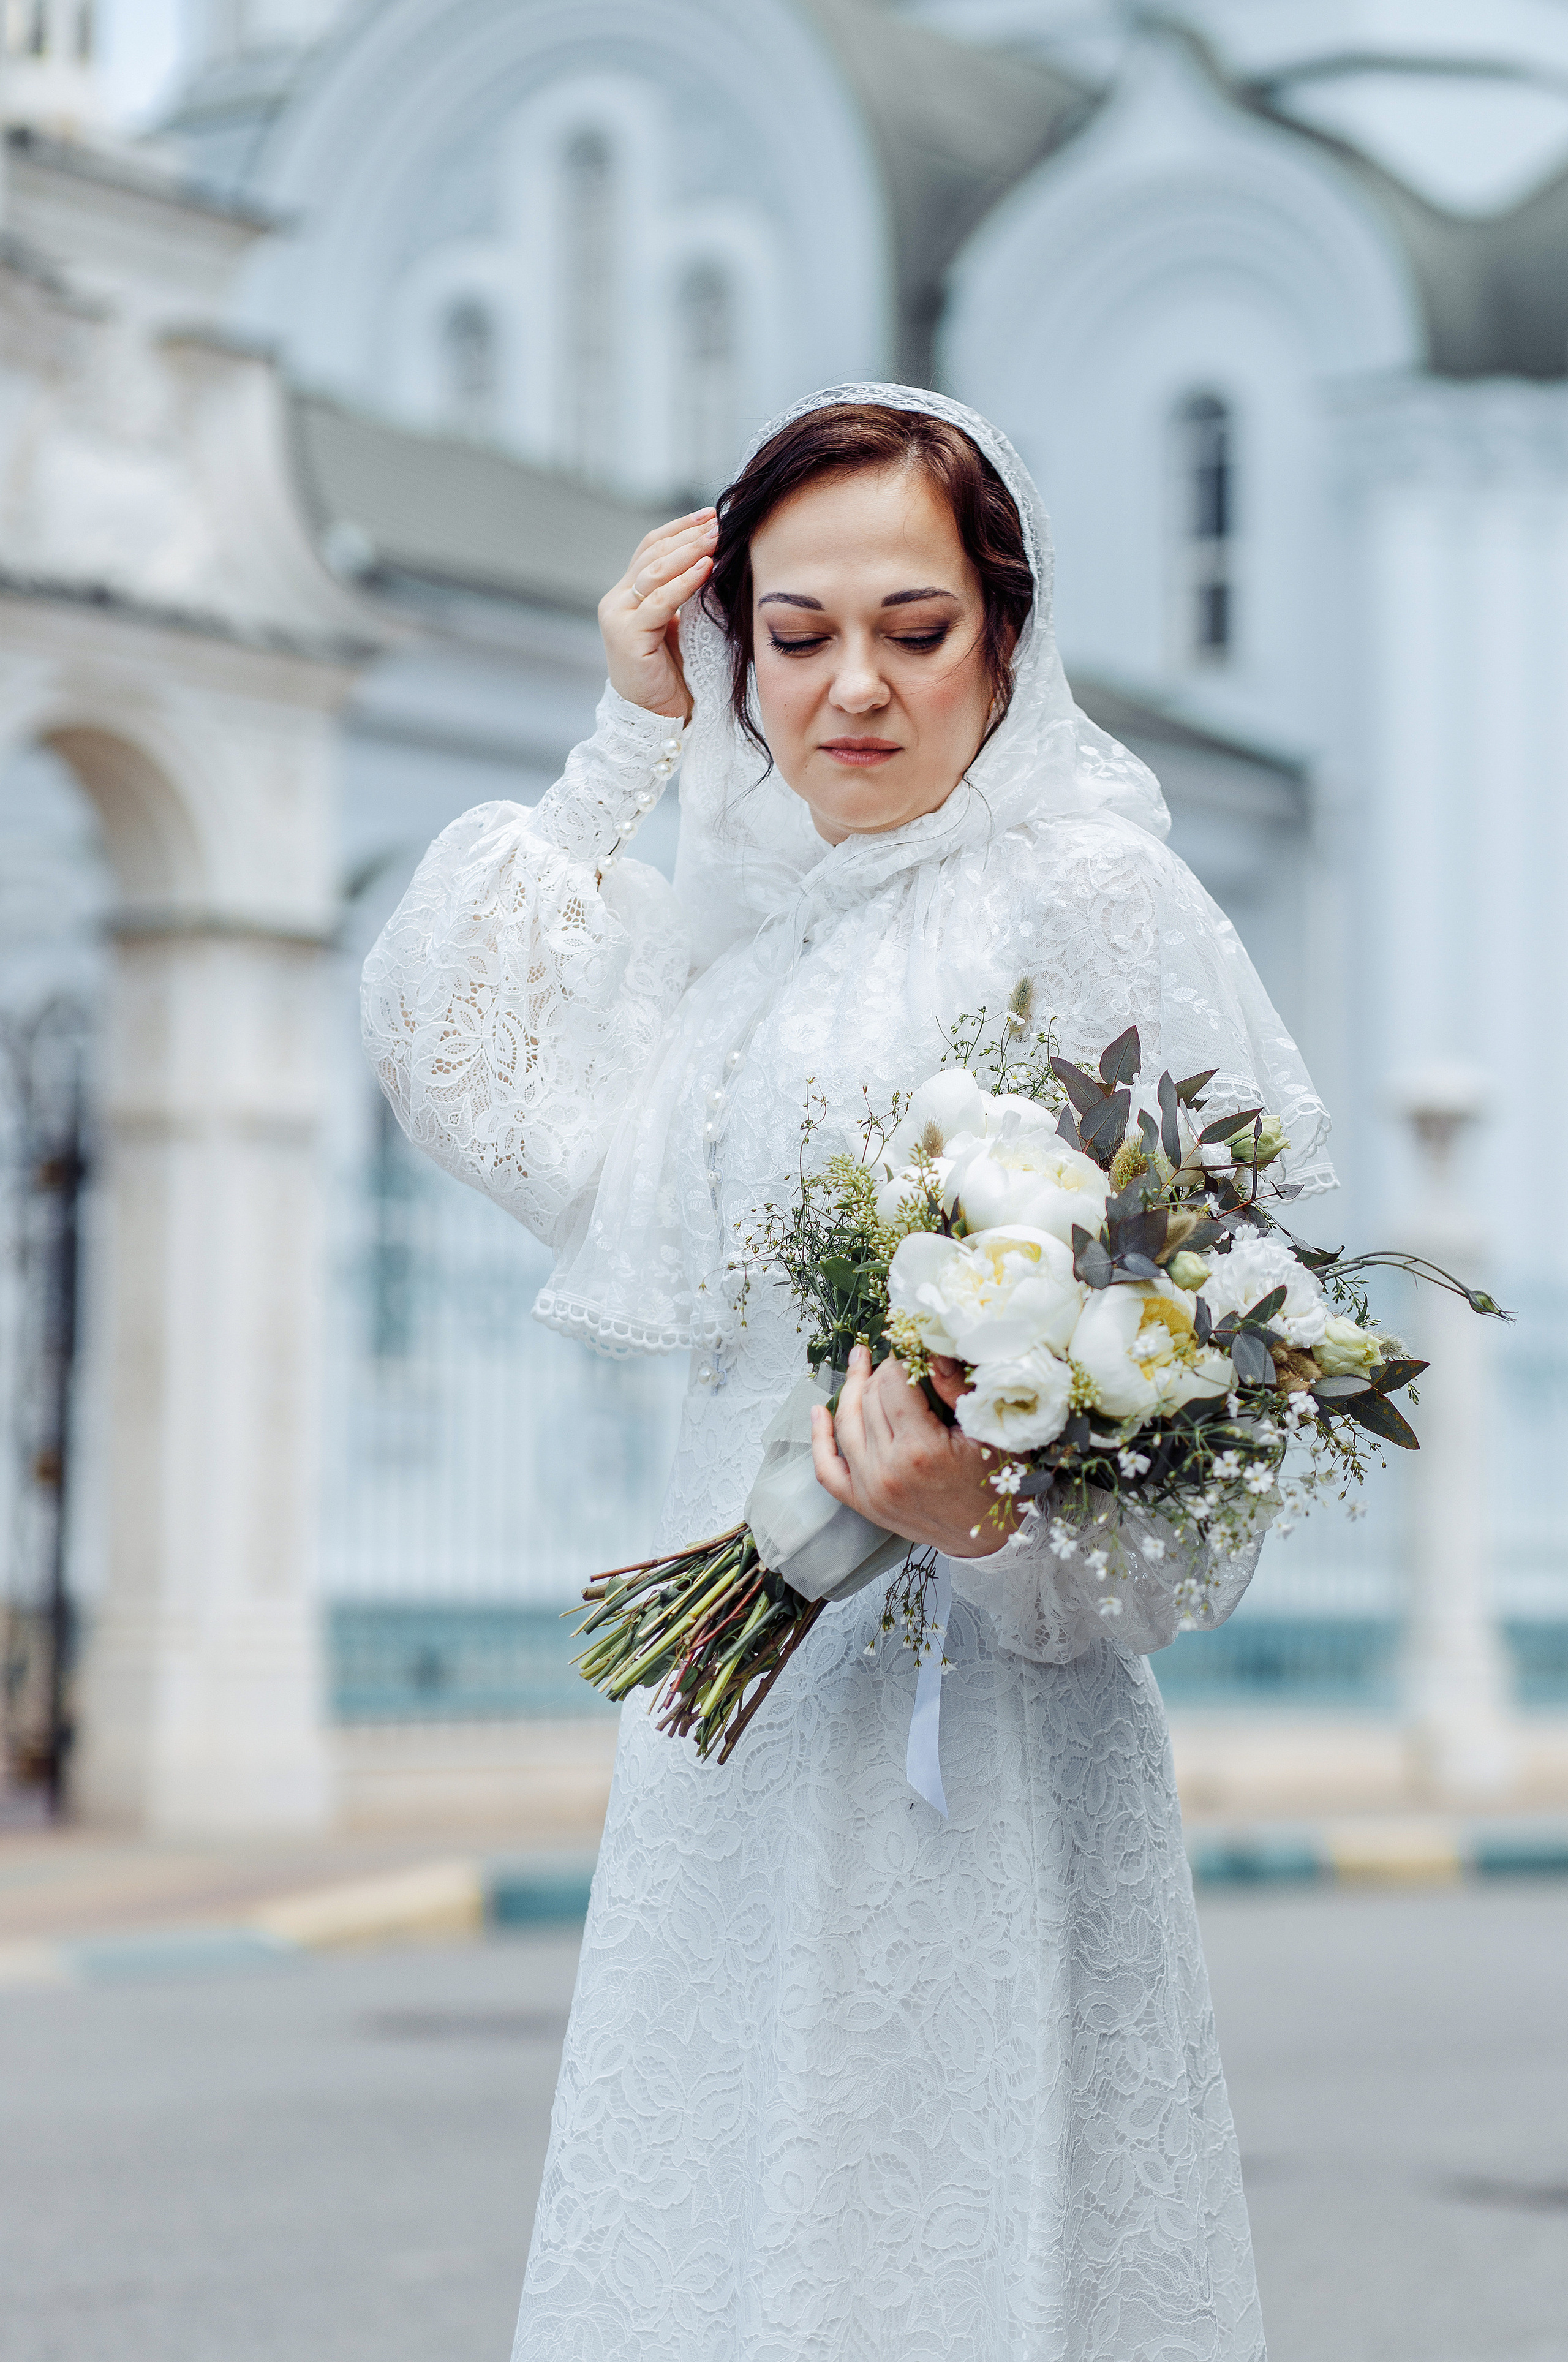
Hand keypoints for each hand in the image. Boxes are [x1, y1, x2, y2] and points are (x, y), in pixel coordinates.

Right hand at [599, 507, 717, 720]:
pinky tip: (706, 568)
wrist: (658, 719)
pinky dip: (684, 583)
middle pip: (652, 554)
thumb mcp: (678, 625)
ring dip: (688, 552)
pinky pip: (659, 602)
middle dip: (687, 536)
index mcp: (627, 595)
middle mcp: (617, 602)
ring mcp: (618, 618)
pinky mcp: (628, 637)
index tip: (709, 514)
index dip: (678, 529)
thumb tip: (714, 558)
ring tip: (715, 539)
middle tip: (718, 522)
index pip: (650, 548)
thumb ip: (683, 594)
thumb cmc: (674, 675)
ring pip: (654, 573)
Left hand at [809, 1346, 1017, 1559]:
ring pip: (846, 1424)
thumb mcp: (990, 1431)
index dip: (901, 1358)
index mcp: (921, 1450)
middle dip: (880, 1371)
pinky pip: (828, 1469)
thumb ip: (957, 1389)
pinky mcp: (864, 1504)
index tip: (912, 1347)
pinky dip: (820, 1439)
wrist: (992, 1536)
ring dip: (850, 1389)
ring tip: (860, 1363)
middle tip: (895, 1356)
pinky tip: (819, 1412)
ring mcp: (871, 1489)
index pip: (894, 1383)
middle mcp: (888, 1470)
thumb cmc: (996, 1481)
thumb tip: (932, 1349)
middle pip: (869, 1399)